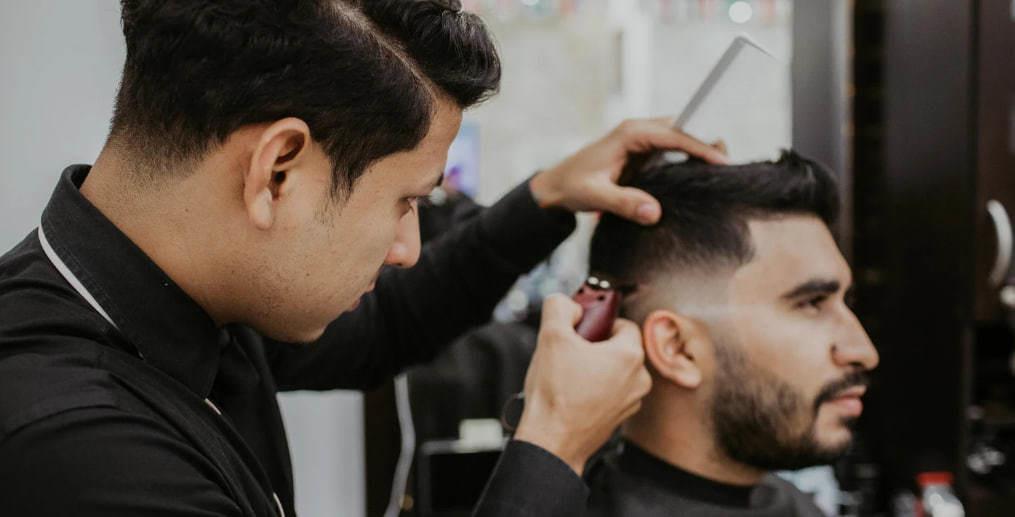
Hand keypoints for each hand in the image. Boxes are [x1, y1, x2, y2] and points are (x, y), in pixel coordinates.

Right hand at [513, 294, 651, 474]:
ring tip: (569, 377)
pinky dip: (595, 389)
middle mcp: (639, 379)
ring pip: (615, 371)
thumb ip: (560, 307)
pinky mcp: (620, 418)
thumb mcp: (550, 335)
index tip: (580, 332)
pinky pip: (611, 392)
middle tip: (570, 353)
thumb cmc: (555, 393)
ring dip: (596, 368)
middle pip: (619, 347)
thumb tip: (568, 304)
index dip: (598, 323)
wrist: (552, 442)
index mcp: (630, 355)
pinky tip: (573, 395)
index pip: (623, 323)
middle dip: (596, 346)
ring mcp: (632, 401)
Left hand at [529, 118, 728, 223]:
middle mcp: (638, 131)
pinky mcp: (642, 153)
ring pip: (680, 139)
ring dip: (699, 151)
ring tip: (722, 170)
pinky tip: (700, 176)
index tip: (722, 162)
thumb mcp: (596, 196)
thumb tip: (655, 212)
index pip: (675, 135)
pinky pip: (672, 151)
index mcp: (630, 134)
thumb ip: (624, 203)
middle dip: (706, 144)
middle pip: (682, 131)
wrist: (556, 186)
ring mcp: (642, 140)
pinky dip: (688, 160)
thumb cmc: (573, 187)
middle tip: (730, 164)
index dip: (700, 147)